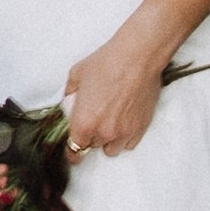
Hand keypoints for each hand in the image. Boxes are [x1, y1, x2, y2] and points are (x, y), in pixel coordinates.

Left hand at [62, 24, 170, 159]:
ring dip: (107, 140)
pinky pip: (129, 143)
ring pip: (111, 149)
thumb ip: (70, 93)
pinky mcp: (140, 128)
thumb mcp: (76, 75)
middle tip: (92, 120)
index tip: (72, 152)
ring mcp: (124, 133)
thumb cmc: (107, 64)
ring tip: (108, 123)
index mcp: (84, 123)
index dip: (72, 152)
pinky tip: (122, 122)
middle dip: (90, 137)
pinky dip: (124, 137)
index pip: (74, 150)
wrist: (136, 58)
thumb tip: (69, 99)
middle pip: (92, 147)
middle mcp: (104, 133)